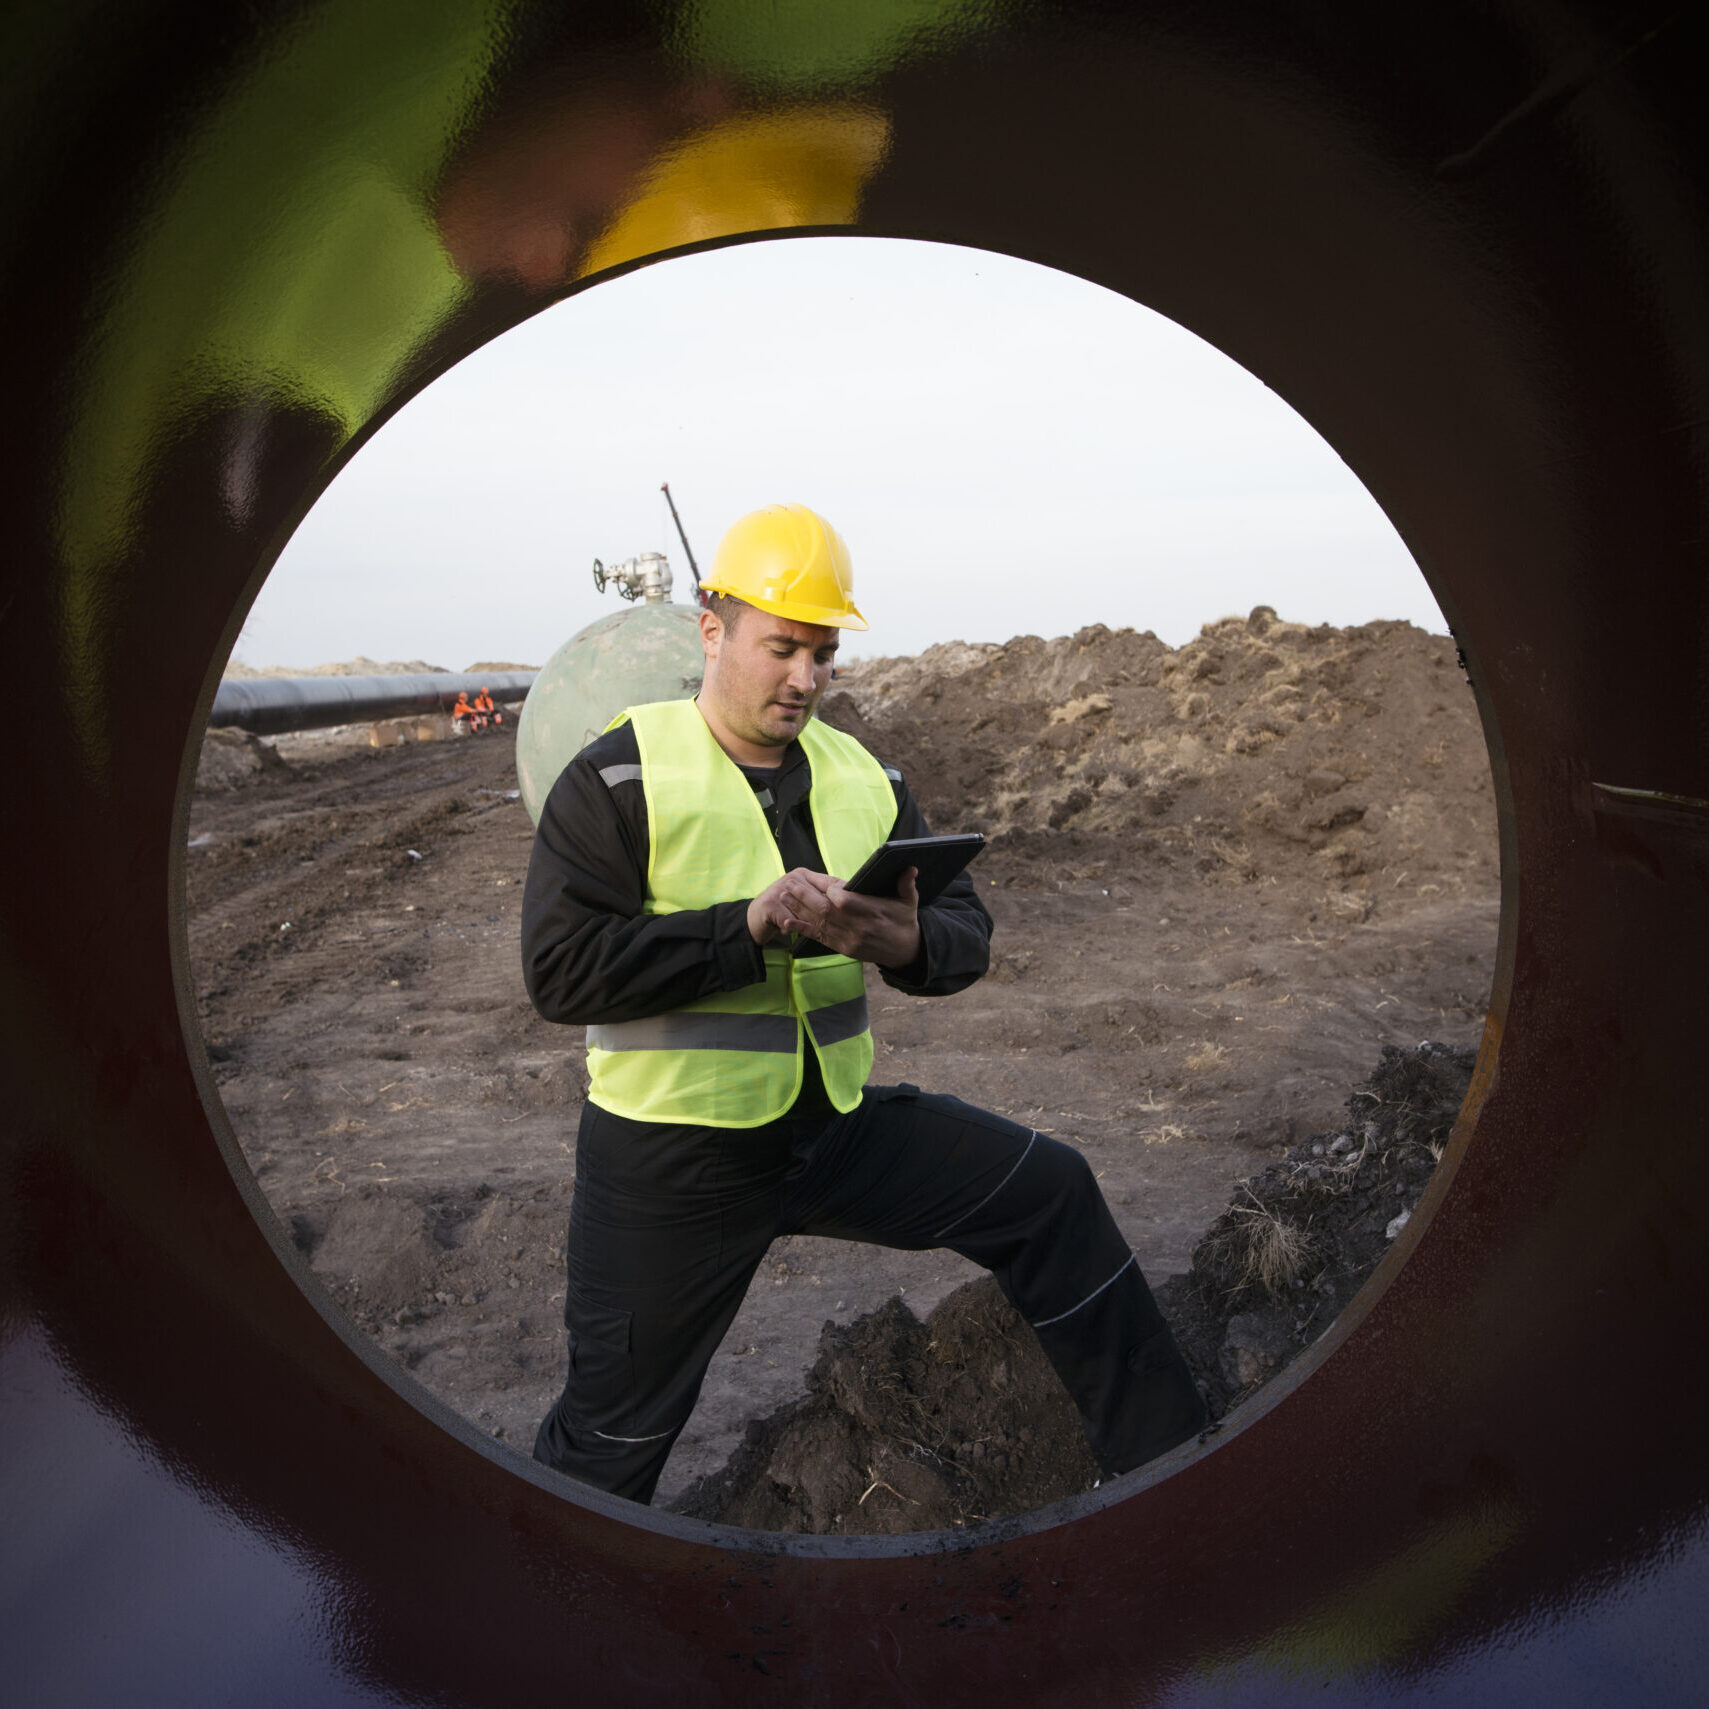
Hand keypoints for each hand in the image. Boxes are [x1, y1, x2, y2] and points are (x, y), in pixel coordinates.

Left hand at [752, 866, 922, 968]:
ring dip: (799, 909)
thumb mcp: (909, 902)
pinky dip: (802, 929)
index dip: (832, 891)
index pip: (846, 901)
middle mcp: (858, 928)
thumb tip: (910, 868)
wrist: (904, 951)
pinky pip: (819, 938)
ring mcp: (848, 940)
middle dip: (806, 897)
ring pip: (819, 923)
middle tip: (791, 883)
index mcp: (874, 913)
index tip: (824, 882)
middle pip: (827, 911)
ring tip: (784, 895)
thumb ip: (906, 884)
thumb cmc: (905, 921)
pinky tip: (787, 922)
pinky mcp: (842, 949)